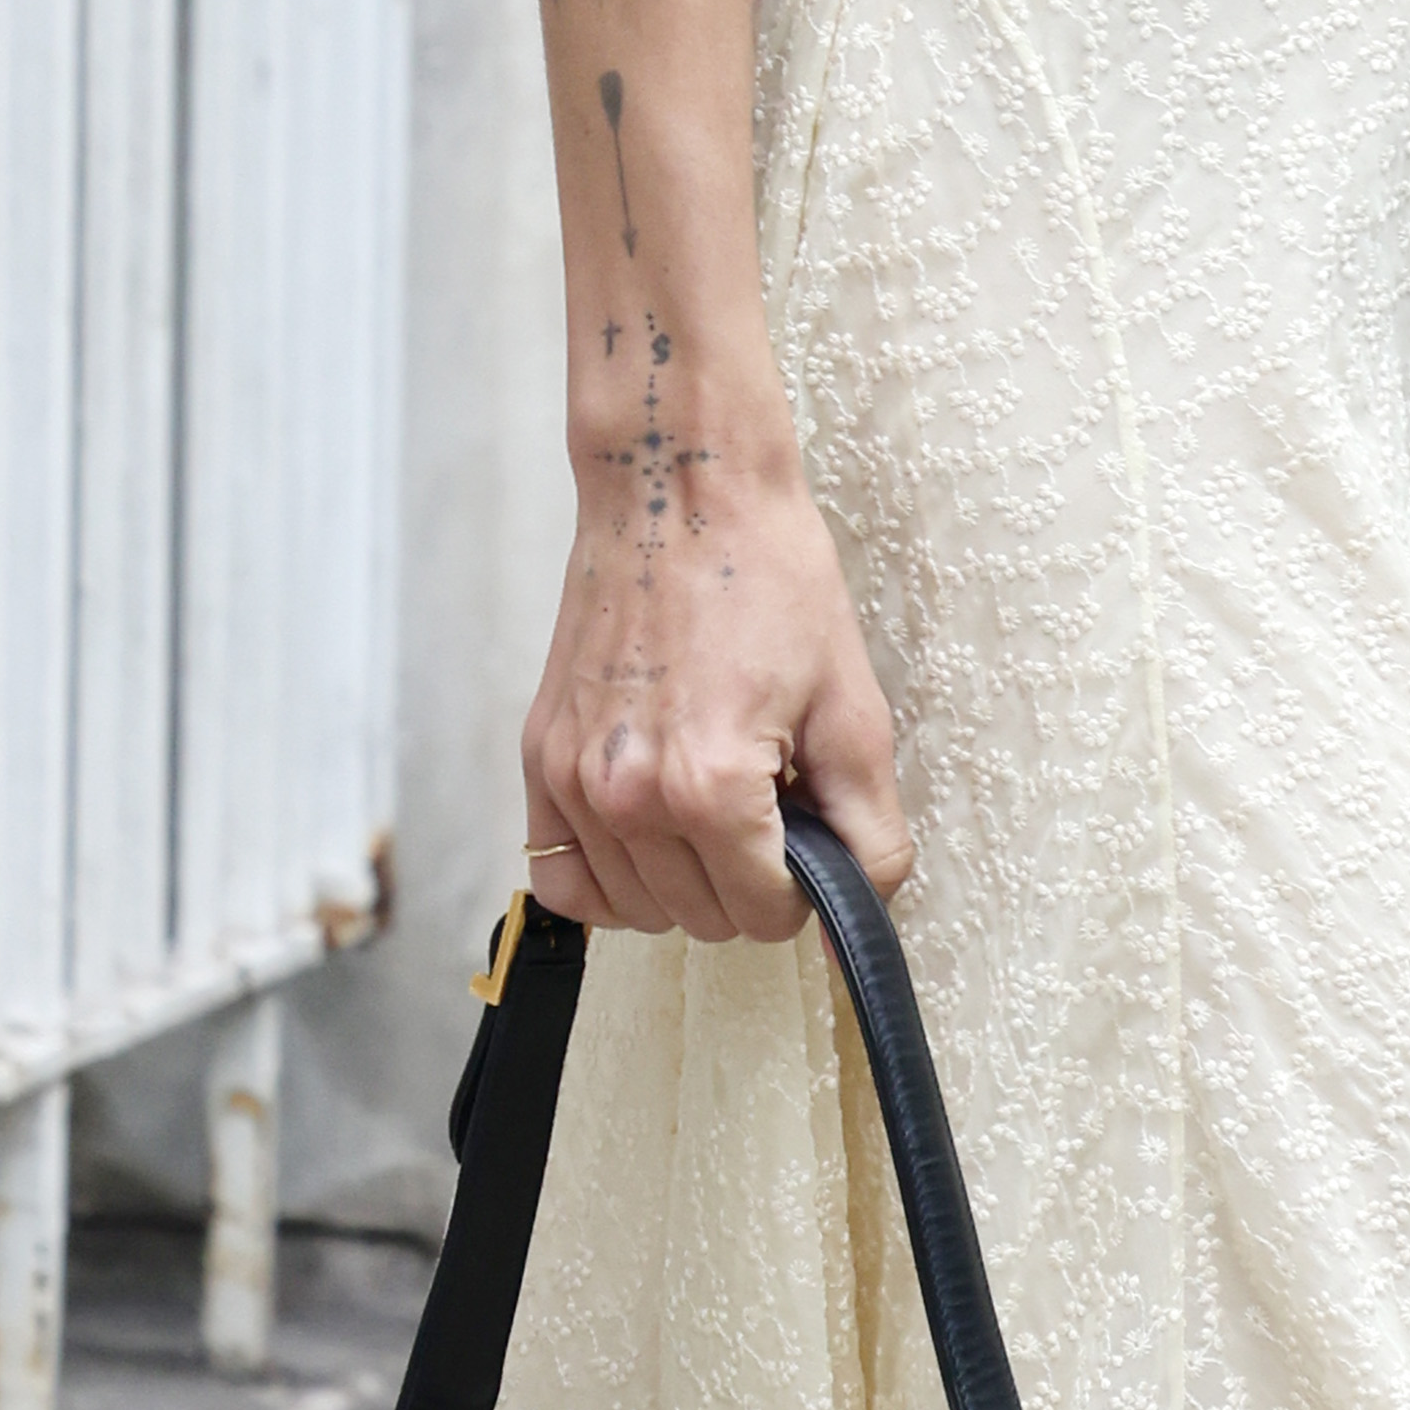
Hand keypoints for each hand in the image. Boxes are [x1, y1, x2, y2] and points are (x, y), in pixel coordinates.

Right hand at [524, 434, 912, 943]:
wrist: (679, 490)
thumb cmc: (767, 577)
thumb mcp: (852, 706)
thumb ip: (868, 824)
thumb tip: (868, 904)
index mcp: (712, 785)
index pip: (766, 915)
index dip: (805, 891)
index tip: (810, 840)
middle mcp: (628, 794)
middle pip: (703, 920)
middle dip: (750, 885)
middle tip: (770, 808)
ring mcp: (573, 780)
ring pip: (634, 910)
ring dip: (683, 884)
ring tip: (713, 808)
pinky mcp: (540, 758)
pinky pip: (560, 878)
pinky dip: (608, 881)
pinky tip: (649, 840)